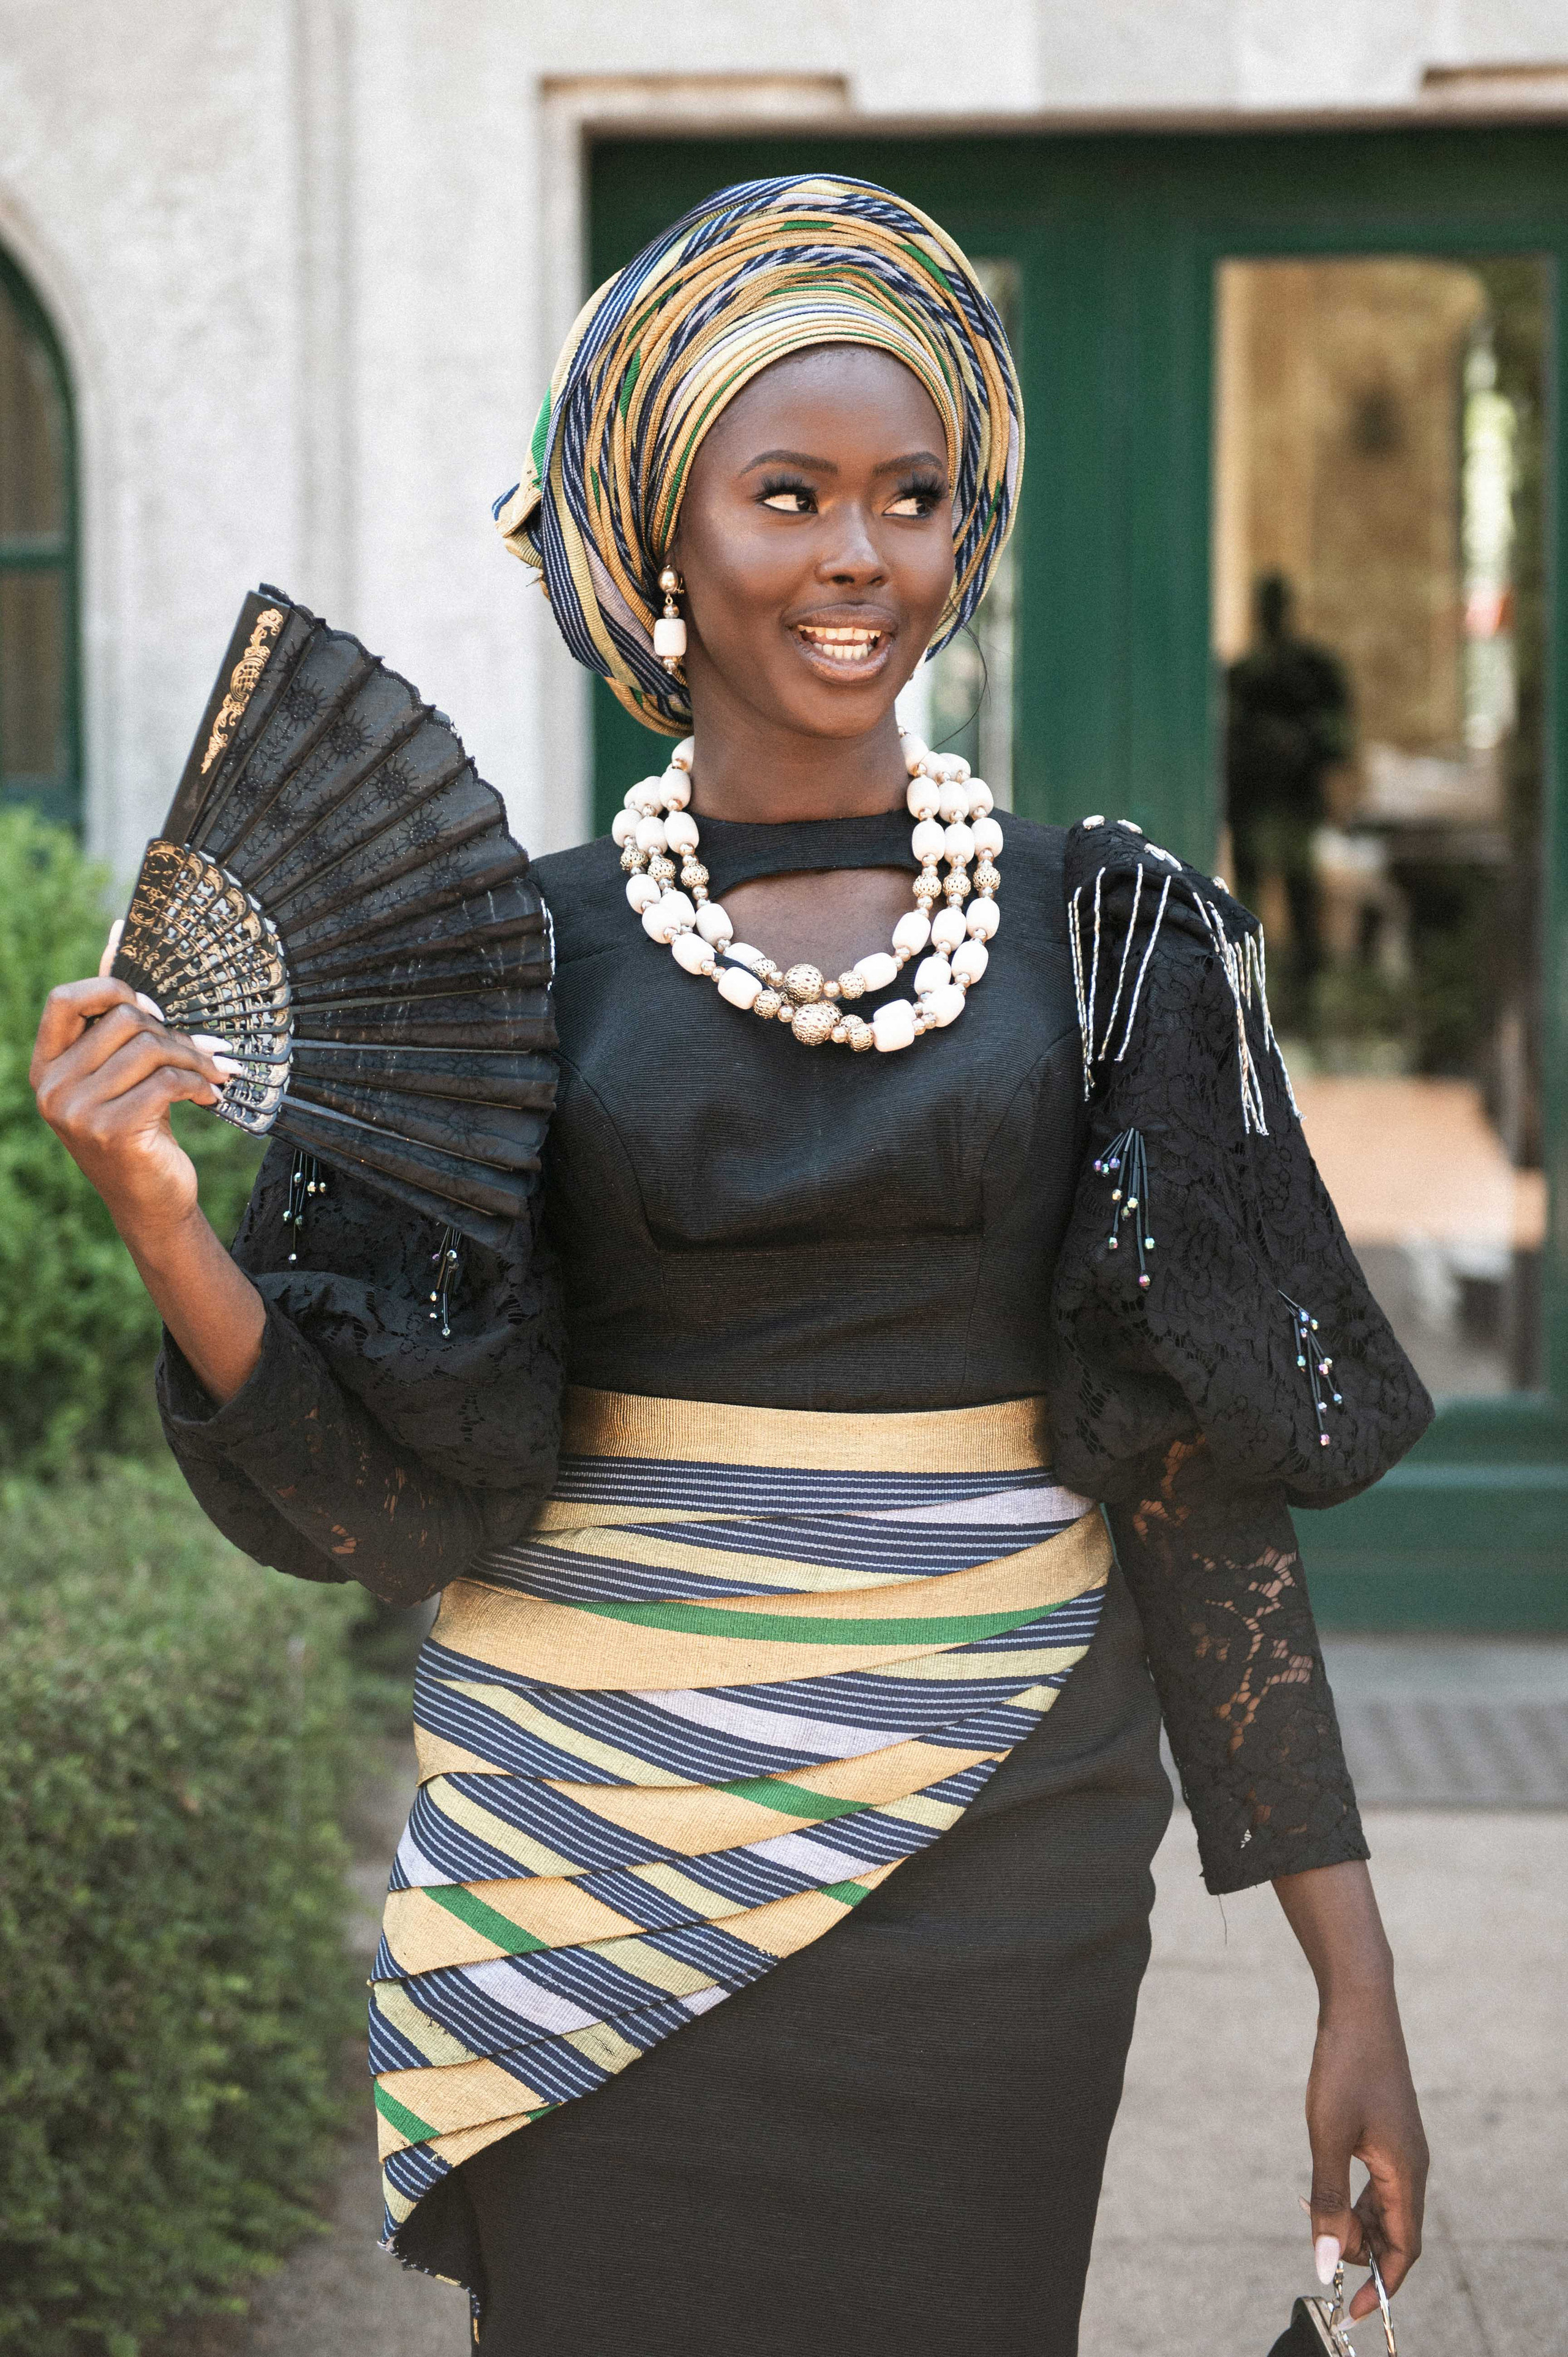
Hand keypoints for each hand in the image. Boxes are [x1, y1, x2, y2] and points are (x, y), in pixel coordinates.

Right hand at [30, 974, 231, 1240]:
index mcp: (47, 1066)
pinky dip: (199, 1083)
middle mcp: (52, 1087)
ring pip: (149, 1047)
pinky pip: (167, 1081)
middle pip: (122, 1019)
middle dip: (172, 1032)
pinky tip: (210, 1097)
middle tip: (201, 1052)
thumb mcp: (122, 1072)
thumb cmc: (140, 1128)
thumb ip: (114, 1016)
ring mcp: (76, 1111)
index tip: (154, 1009)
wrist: (152, 1202)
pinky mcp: (111, 1130)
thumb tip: (117, 934)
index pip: (65, 999)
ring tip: (212, 1074)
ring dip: (194, 1058)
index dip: (112, 989)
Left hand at [1274, 1858, 1427, 2324]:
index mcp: (1407, 2174)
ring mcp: (1402, 2149)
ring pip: (1385, 2209)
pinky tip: (1324, 2191)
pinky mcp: (1388, 2134)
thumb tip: (1322, 2260)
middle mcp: (1413, 2167)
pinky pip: (1378, 2184)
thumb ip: (1326, 2201)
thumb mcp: (1326, 2138)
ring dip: (1355, 2224)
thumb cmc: (1344, 2068)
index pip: (1404, 2250)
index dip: (1383, 2285)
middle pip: (1395, 2234)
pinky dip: (1355, 2198)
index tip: (1354, 2310)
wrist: (1358, 2007)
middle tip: (1319, 2250)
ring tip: (1317, 2221)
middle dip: (1361, 2252)